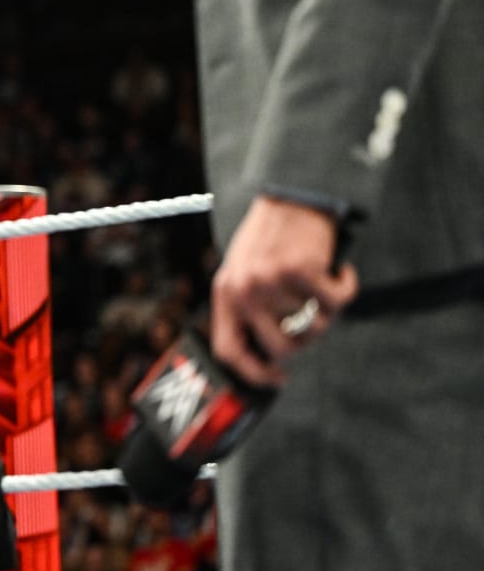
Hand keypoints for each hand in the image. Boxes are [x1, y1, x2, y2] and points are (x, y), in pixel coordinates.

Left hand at [211, 194, 358, 387]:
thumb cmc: (272, 236)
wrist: (292, 193)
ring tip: (323, 285)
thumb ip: (250, 307)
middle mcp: (243, 290)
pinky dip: (346, 287)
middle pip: (281, 348)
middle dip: (306, 342)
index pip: (229, 350)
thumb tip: (272, 354)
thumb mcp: (245, 270)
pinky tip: (339, 271)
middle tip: (315, 320)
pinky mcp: (300, 269)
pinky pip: (338, 302)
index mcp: (225, 293)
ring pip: (314, 326)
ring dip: (328, 311)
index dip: (254, 373)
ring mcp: (270, 281)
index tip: (278, 377)